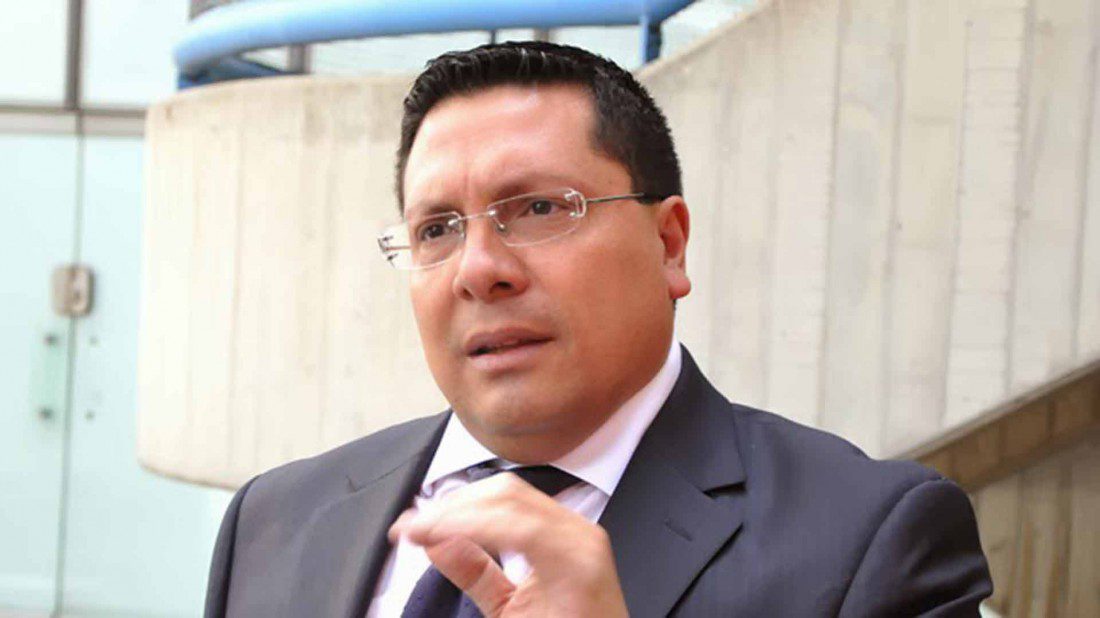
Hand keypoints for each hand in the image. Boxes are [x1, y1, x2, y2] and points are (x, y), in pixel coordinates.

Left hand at [388, 472, 628, 617]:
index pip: (503, 497)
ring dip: (458, 514)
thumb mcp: (509, 606)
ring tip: (422, 531)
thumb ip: (475, 571)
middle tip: (411, 528)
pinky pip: (525, 531)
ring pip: (512, 502)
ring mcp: (580, 542)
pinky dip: (480, 528)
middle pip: (504, 492)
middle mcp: (573, 531)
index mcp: (558, 535)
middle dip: (452, 505)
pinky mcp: (582, 563)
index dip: (454, 502)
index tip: (413, 523)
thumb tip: (436, 542)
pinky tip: (451, 536)